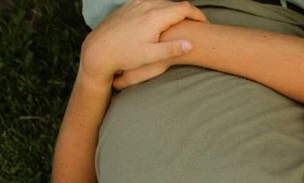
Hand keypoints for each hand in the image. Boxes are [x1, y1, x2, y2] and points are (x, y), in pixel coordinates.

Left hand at [79, 0, 206, 86]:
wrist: (98, 50)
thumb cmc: (125, 56)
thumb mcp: (151, 56)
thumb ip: (172, 49)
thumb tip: (191, 44)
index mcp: (154, 17)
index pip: (183, 8)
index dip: (198, 15)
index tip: (205, 24)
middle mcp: (146, 5)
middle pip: (174, 3)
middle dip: (187, 13)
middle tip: (197, 25)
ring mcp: (136, 3)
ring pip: (162, 2)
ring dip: (174, 11)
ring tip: (181, 24)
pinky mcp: (129, 5)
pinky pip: (150, 3)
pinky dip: (161, 9)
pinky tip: (162, 21)